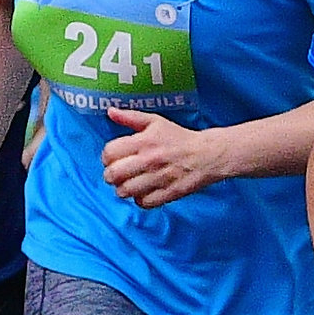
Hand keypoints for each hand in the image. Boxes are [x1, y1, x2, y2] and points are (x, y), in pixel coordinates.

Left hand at [98, 113, 222, 208]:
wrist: (207, 154)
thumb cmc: (179, 138)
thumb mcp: (155, 121)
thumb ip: (130, 117)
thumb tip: (110, 112)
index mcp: (143, 141)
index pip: (109, 153)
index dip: (106, 157)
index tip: (112, 158)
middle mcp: (148, 160)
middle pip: (113, 175)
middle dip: (111, 175)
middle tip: (117, 174)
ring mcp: (158, 179)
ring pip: (125, 191)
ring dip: (123, 188)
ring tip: (130, 183)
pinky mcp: (167, 193)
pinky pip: (143, 203)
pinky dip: (140, 199)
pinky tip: (144, 191)